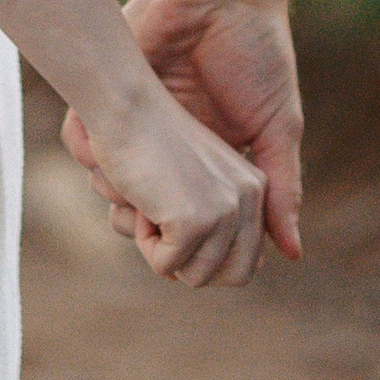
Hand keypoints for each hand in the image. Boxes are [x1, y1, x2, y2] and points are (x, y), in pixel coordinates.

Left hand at [64, 0, 304, 259]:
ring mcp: (134, 120)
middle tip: (148, 221)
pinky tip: (105, 150)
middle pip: (141, 206)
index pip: (186, 216)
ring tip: (126, 188)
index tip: (186, 246)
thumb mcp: (277, 127)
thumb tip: (292, 253)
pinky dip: (86, 151)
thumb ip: (280, 188)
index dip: (183, 237)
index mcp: (208, 157)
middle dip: (141, 221)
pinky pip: (80, 139)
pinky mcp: (105, 94)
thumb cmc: (257, 53)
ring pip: (106, 181)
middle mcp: (168, 144)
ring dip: (113, 191)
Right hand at [76, 84, 268, 286]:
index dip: (207, 255)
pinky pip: (166, 266)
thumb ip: (209, 221)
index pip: (248, 257)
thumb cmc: (144, 137)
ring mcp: (226, 209)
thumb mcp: (189, 178)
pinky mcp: (197, 220)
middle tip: (165, 222)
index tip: (176, 224)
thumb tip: (199, 276)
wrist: (124, 102)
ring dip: (162, 249)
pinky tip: (141, 200)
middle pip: (236, 277)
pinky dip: (143, 243)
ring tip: (151, 201)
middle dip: (194, 264)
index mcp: (255, 186)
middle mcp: (250, 197)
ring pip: (197, 277)